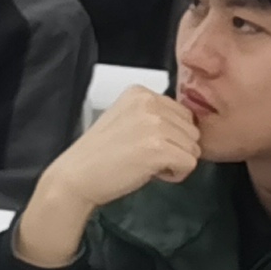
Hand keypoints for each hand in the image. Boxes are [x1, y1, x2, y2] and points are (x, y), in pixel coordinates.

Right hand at [14, 84, 202, 266]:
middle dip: (176, 148)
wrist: (77, 177)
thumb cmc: (100, 155)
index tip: (147, 145)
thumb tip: (188, 128)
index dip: (171, 135)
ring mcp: (154, 124)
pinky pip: (190, 163)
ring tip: (148, 165)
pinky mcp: (158, 148)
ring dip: (176, 161)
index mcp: (141, 92)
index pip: (183, 113)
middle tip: (147, 157)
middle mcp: (149, 102)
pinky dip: (176, 174)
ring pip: (193, 147)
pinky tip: (153, 174)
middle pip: (192, 130)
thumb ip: (154, 116)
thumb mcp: (126, 120)